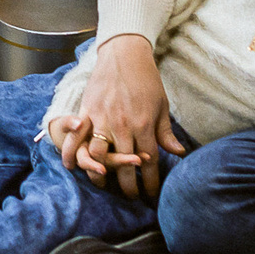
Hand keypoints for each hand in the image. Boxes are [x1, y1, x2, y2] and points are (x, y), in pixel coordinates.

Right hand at [68, 32, 185, 198]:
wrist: (124, 55)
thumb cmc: (146, 79)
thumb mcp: (162, 106)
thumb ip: (166, 132)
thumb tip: (178, 153)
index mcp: (144, 125)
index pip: (149, 162)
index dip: (150, 182)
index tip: (151, 194)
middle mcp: (123, 126)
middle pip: (125, 165)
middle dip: (130, 186)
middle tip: (133, 198)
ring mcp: (103, 119)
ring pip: (99, 157)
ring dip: (103, 175)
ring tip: (107, 186)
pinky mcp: (88, 112)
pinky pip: (78, 138)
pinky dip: (76, 154)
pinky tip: (76, 168)